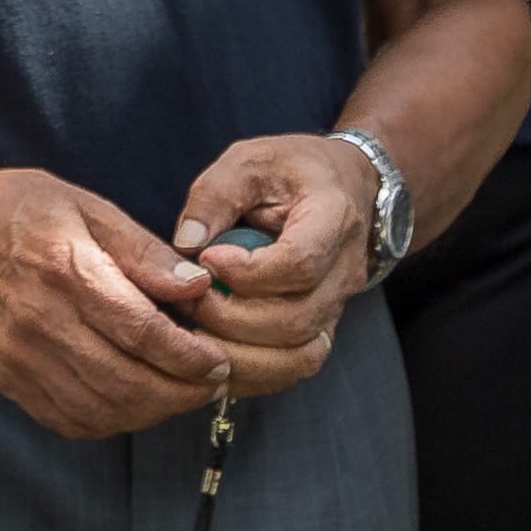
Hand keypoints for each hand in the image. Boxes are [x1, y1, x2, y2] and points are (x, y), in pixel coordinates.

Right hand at [0, 164, 246, 436]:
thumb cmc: (22, 211)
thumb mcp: (88, 208)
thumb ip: (145, 252)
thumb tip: (198, 287)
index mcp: (65, 270)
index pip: (141, 332)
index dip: (190, 355)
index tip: (219, 358)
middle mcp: (39, 321)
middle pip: (126, 382)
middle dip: (182, 391)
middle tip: (213, 382)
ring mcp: (19, 357)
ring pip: (102, 409)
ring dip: (152, 411)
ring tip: (180, 393)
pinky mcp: (7, 378)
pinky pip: (69, 420)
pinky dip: (112, 420)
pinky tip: (134, 402)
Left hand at [167, 135, 380, 381]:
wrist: (344, 187)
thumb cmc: (290, 171)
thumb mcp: (249, 161)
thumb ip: (215, 195)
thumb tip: (185, 245)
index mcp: (333, 217)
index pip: (301, 263)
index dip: (248, 272)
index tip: (207, 258)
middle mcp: (345, 271)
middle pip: (296, 320)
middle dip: (231, 317)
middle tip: (186, 297)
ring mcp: (338, 306)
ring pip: (297, 354)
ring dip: (238, 350)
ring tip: (195, 325)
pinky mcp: (322, 328)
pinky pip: (294, 366)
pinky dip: (251, 369)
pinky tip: (212, 350)